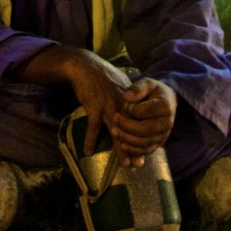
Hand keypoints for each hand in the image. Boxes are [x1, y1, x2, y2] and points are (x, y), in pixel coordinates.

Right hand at [14, 45, 132, 156]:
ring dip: (121, 149)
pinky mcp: (94, 107)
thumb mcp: (120, 86)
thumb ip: (127, 100)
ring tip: (125, 163)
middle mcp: (122, 105)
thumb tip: (133, 112)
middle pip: (131, 130)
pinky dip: (90, 140)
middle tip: (139, 163)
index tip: (145, 152)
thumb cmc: (102, 77)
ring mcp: (108, 106)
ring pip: (117, 132)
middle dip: (136, 147)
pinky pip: (93, 128)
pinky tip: (88, 151)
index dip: (142, 138)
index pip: (139, 122)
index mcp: (129, 101)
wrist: (85, 67)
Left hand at [111, 77, 176, 166]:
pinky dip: (133, 150)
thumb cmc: (154, 91)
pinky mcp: (159, 143)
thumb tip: (126, 97)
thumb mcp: (147, 83)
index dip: (131, 109)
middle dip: (126, 126)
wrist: (167, 102)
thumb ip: (137, 88)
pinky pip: (146, 150)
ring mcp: (164, 135)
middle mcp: (167, 123)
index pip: (143, 111)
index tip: (126, 104)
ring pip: (144, 143)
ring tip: (114, 131)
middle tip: (115, 119)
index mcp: (165, 106)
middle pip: (144, 130)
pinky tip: (122, 144)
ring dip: (126, 139)